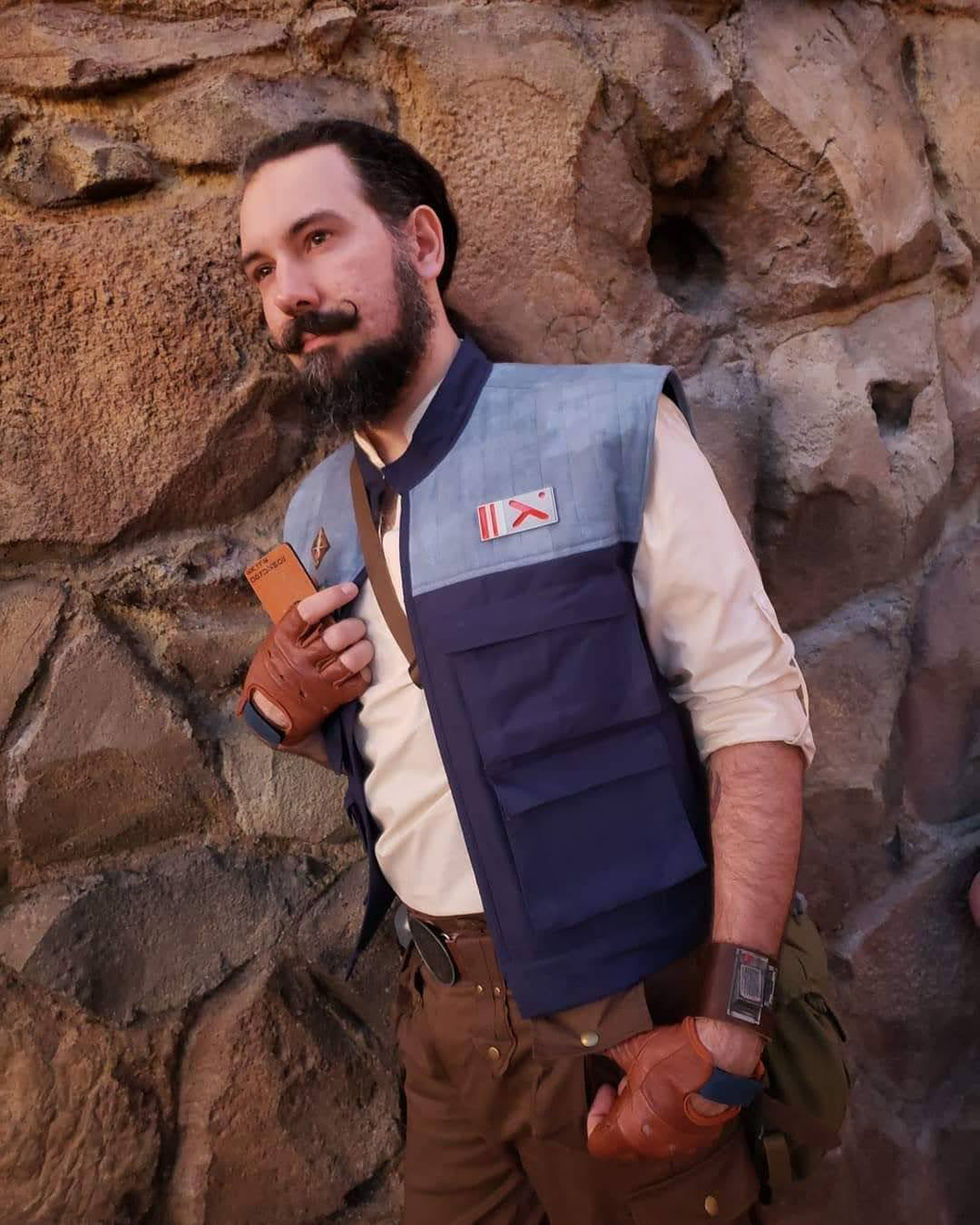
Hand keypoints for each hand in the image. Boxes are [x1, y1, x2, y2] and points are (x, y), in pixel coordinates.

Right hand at [238, 582, 373, 743]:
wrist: (269, 716)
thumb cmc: (274, 671)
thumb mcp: (275, 643)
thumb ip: (297, 621)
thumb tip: (320, 587)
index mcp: (284, 640)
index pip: (308, 612)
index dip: (332, 597)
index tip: (350, 589)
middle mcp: (301, 659)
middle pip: (336, 637)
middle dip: (354, 628)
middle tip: (357, 627)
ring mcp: (317, 681)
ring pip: (351, 660)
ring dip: (364, 649)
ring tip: (364, 646)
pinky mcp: (331, 699)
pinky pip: (358, 682)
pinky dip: (365, 673)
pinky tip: (361, 668)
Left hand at [586, 1017, 752, 1161]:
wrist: (721, 1059)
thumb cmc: (673, 1057)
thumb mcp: (630, 1049)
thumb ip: (608, 1054)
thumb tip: (595, 1044)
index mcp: (631, 1130)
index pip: (597, 1142)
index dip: (595, 1115)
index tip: (607, 1090)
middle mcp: (654, 1146)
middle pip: (622, 1144)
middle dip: (619, 1115)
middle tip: (627, 1085)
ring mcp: (680, 1145)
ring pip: (648, 1141)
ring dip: (642, 1117)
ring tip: (649, 1085)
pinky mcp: (700, 1138)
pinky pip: (673, 1136)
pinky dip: (666, 1119)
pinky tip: (671, 1092)